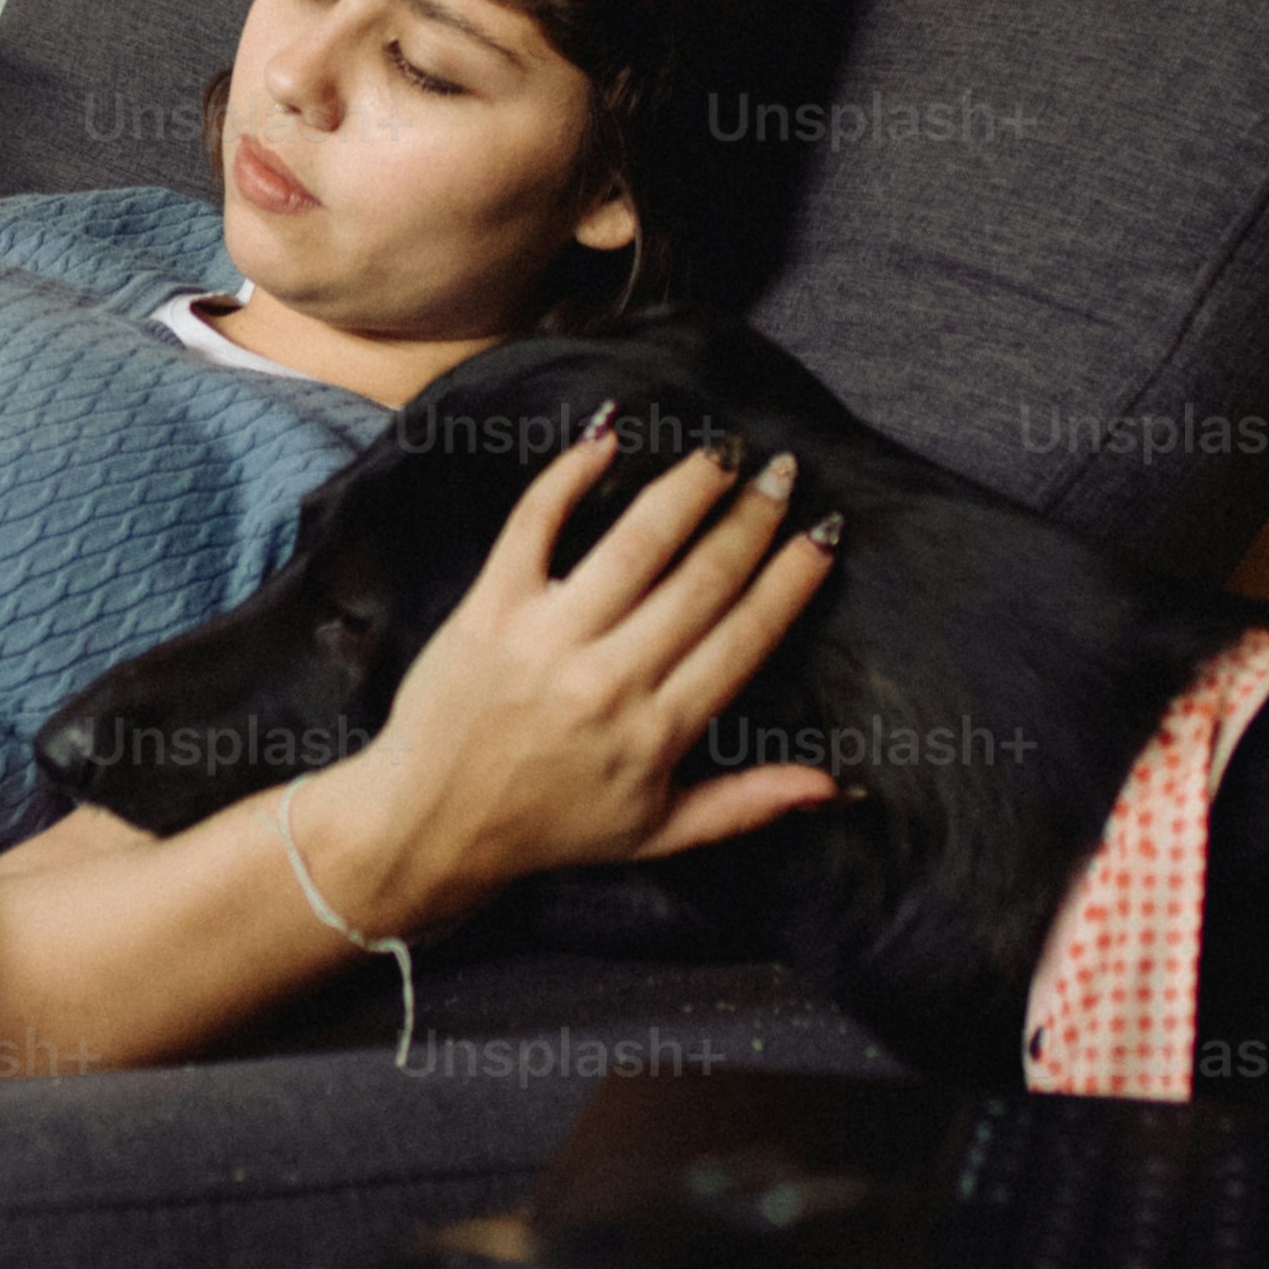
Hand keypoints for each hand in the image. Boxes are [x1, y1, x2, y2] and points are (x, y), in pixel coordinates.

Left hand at [340, 415, 847, 915]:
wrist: (432, 825)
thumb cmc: (552, 826)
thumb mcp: (657, 832)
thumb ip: (747, 804)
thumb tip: (836, 785)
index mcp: (658, 731)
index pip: (745, 636)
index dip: (792, 579)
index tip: (824, 533)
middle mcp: (609, 679)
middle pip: (702, 579)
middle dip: (753, 518)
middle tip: (783, 473)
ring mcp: (547, 638)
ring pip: (635, 543)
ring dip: (687, 487)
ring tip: (721, 450)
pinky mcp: (490, 608)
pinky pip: (535, 524)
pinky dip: (571, 475)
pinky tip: (608, 437)